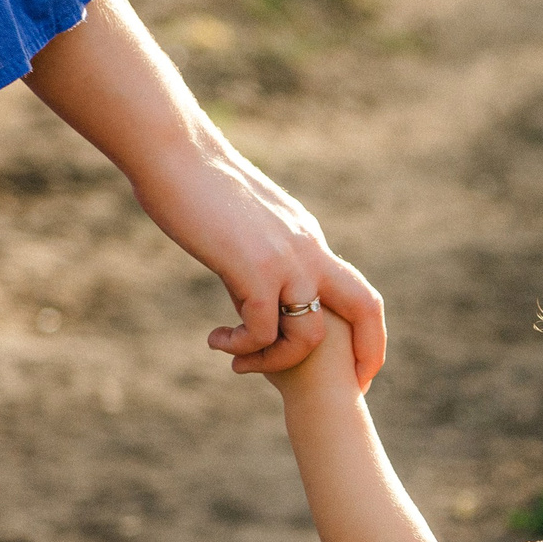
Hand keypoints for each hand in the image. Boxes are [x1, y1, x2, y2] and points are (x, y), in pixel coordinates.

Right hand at [124, 152, 384, 385]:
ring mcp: (284, 258)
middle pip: (365, 307)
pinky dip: (242, 346)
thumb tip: (251, 302)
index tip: (355, 364)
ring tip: (239, 361)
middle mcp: (308, 249)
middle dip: (368, 353)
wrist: (174, 154)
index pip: (355, 291)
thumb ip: (258, 264)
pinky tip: (216, 340)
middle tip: (353, 387)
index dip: (366, 331)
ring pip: (309, 334)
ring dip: (276, 359)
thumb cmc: (196, 186)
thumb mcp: (244, 229)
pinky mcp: (253, 267)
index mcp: (308, 239)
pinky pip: (262, 330)